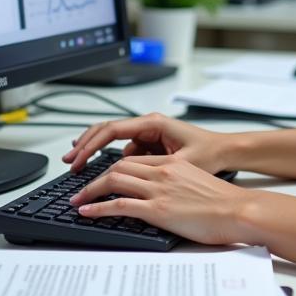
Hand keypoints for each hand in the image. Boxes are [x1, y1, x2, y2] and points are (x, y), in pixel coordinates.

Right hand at [61, 112, 228, 173]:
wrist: (226, 151)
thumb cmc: (209, 153)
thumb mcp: (180, 162)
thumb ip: (154, 166)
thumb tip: (126, 172)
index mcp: (153, 123)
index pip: (112, 130)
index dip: (91, 145)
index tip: (77, 158)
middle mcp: (148, 124)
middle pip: (107, 130)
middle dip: (85, 143)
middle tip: (68, 160)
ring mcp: (148, 132)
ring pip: (114, 138)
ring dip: (95, 149)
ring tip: (79, 164)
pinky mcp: (151, 142)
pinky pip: (126, 148)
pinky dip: (111, 156)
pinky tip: (102, 169)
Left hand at [70, 156, 246, 245]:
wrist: (238, 210)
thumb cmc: (223, 203)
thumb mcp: (196, 184)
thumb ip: (177, 183)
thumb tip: (164, 195)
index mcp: (171, 164)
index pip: (133, 160)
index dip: (111, 168)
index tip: (100, 178)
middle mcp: (162, 172)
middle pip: (118, 166)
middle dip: (94, 177)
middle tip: (80, 188)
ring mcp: (159, 190)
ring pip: (114, 180)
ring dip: (89, 191)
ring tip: (76, 200)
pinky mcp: (158, 210)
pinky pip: (120, 204)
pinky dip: (98, 207)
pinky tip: (86, 211)